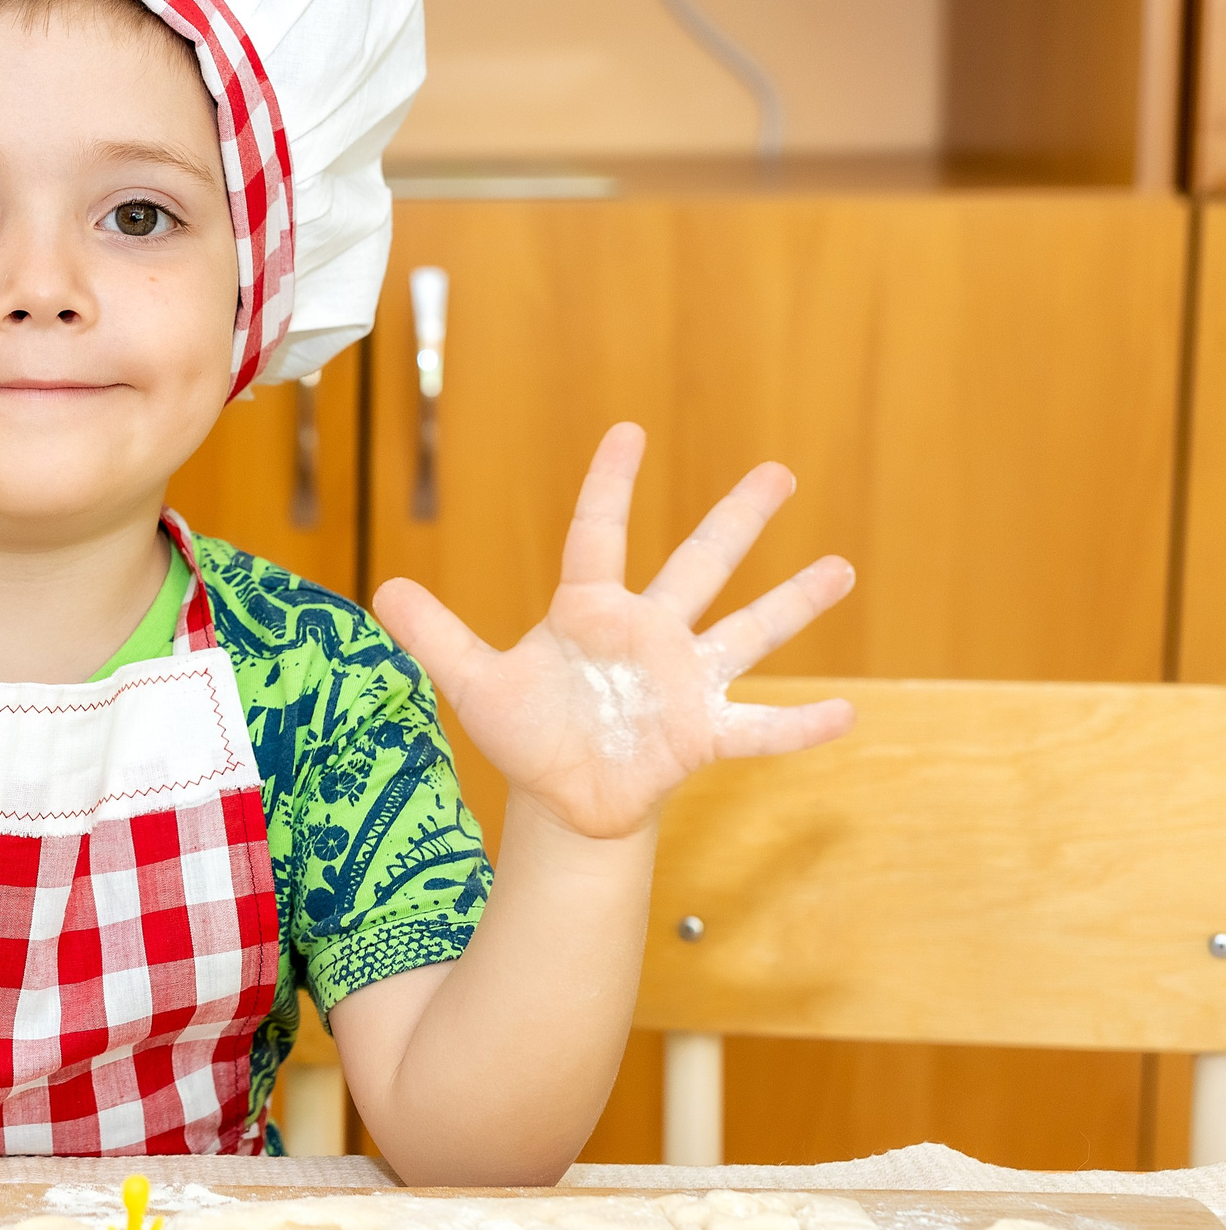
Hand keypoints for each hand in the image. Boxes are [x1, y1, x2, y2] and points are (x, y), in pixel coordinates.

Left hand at [372, 423, 855, 841]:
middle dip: (736, 519)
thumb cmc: (528, 734)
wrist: (564, 798)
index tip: (627, 431)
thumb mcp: (474, 684)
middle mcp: (649, 635)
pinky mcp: (701, 735)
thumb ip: (436, 636)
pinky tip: (848, 714)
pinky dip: (800, 726)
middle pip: (699, 565)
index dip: (609, 486)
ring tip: (841, 567)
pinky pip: (759, 728)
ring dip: (793, 604)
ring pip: (746, 633)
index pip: (599, 535)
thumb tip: (381, 589)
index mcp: (591, 612)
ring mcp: (683, 682)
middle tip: (778, 472)